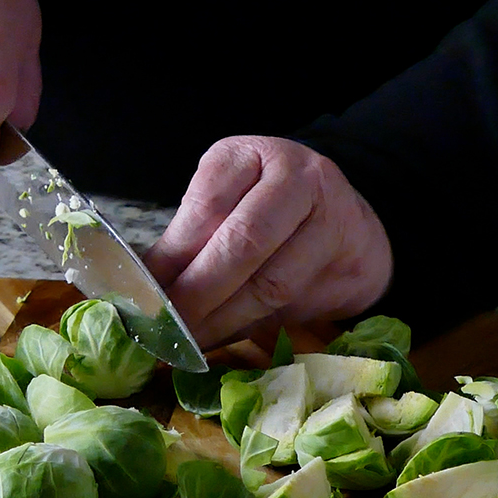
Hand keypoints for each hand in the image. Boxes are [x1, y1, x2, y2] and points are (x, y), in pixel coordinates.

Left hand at [143, 136, 392, 349]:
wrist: (351, 221)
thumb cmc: (272, 210)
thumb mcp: (229, 200)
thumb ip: (193, 237)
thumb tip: (146, 290)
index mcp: (255, 154)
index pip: (208, 206)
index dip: (174, 256)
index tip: (144, 291)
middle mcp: (301, 179)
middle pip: (244, 242)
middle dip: (198, 293)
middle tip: (166, 327)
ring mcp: (334, 222)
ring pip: (272, 284)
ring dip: (223, 321)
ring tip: (189, 342)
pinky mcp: (353, 269)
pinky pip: (293, 308)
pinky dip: (250, 328)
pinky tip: (223, 338)